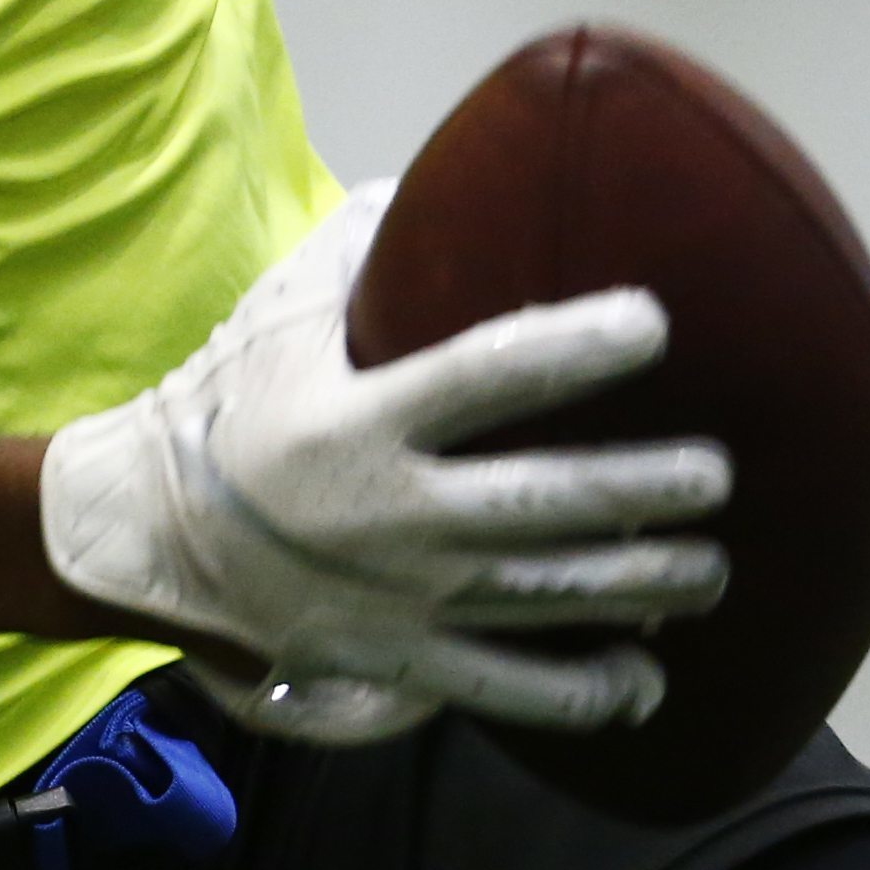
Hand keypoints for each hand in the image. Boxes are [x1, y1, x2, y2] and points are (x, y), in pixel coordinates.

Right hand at [36, 187, 727, 738]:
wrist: (153, 533)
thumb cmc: (231, 403)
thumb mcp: (279, 311)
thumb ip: (364, 244)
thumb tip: (451, 176)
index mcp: (357, 416)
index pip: (487, 373)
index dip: (577, 347)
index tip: (653, 321)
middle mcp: (386, 512)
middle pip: (544, 503)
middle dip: (646, 489)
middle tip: (716, 472)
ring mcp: (399, 598)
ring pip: (548, 599)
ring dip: (645, 584)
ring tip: (709, 564)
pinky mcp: (399, 663)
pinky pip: (509, 690)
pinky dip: (587, 693)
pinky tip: (647, 676)